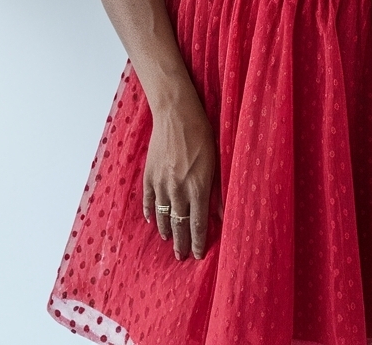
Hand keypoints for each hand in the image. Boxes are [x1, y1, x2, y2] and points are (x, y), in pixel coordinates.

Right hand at [143, 93, 218, 260]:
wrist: (176, 114)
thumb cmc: (201, 133)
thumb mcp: (217, 161)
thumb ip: (218, 190)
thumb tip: (222, 214)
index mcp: (198, 188)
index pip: (198, 224)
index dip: (198, 242)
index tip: (198, 255)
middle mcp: (178, 190)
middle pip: (179, 225)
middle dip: (181, 243)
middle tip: (182, 257)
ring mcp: (162, 183)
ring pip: (163, 216)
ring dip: (166, 230)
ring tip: (169, 241)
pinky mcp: (150, 175)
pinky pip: (149, 200)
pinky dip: (151, 212)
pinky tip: (153, 220)